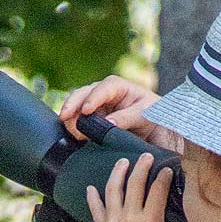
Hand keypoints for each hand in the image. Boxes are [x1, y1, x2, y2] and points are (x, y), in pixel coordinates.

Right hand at [59, 75, 179, 150]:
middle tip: (64, 117)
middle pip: (82, 94)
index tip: (86, 111)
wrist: (156, 128)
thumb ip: (126, 117)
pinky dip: (72, 126)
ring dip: (71, 118)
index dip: (92, 99)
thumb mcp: (144, 114)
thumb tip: (107, 124)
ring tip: (74, 133)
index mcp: (117, 86)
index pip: (102, 89)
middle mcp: (103, 93)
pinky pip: (77, 120)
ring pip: (76, 107)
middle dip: (72, 104)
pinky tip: (72, 135)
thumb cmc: (153, 114)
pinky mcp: (92, 120)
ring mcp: (95, 106)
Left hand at [85, 154, 184, 221]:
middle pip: (135, 182)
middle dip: (142, 165)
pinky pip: (95, 208)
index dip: (163, 176)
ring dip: (118, 172)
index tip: (166, 169)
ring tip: (122, 162)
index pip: (157, 189)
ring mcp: (113, 221)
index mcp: (150, 219)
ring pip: (113, 189)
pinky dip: (92, 197)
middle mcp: (130, 216)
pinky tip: (91, 188)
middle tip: (146, 157)